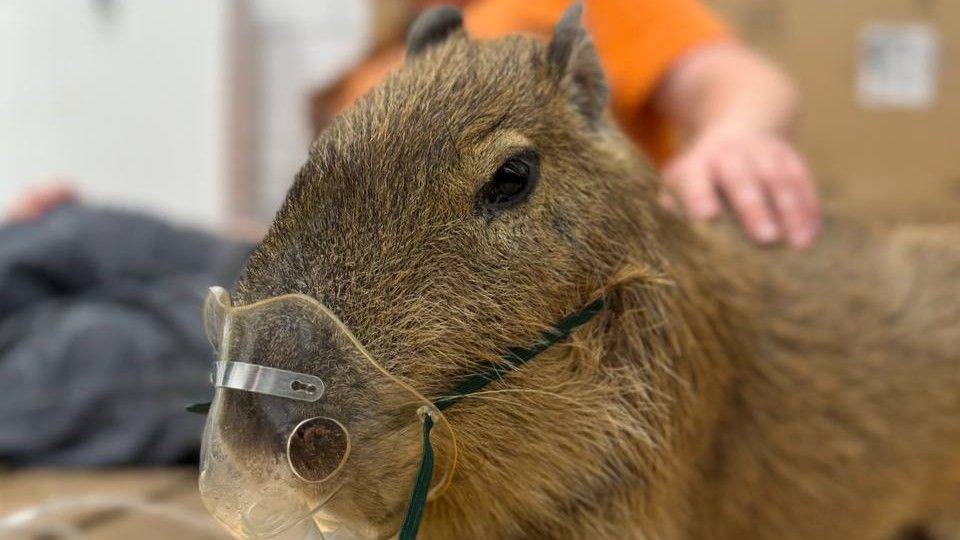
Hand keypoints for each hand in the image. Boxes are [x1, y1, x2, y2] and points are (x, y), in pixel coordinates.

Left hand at [661, 128, 819, 248]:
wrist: (742, 124)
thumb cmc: (704, 173)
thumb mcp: (683, 181)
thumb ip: (677, 204)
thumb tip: (680, 231)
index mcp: (699, 161)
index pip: (695, 177)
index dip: (699, 195)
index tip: (706, 217)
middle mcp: (731, 153)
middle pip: (742, 177)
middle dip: (754, 208)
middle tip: (765, 239)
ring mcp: (765, 153)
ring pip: (780, 178)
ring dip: (791, 211)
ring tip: (798, 244)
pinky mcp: (791, 158)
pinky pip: (803, 181)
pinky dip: (808, 209)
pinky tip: (810, 236)